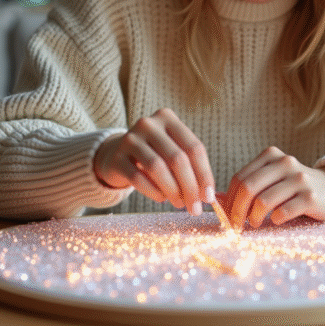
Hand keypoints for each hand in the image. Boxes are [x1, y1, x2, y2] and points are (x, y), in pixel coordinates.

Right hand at [93, 108, 214, 214]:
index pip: (194, 147)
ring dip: (173, 191)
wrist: (116, 155)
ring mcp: (130, 139)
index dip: (204, 174)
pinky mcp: (116, 157)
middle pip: (177, 158)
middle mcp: (148, 124)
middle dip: (190, 187)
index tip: (209, 197)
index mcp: (167, 118)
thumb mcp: (172, 151)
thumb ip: (190, 167)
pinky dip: (154, 192)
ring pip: (158, 168)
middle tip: (195, 208)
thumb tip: (207, 196)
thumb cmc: (153, 155)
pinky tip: (161, 199)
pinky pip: (138, 178)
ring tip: (179, 204)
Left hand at [224, 146, 324, 228]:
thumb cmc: (294, 188)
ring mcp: (299, 178)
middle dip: (237, 210)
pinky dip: (275, 220)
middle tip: (237, 225)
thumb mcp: (271, 181)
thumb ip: (246, 187)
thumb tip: (214, 199)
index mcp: (271, 155)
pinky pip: (284, 211)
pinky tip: (277, 221)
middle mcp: (285, 162)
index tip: (228, 216)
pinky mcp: (311, 196)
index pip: (240, 178)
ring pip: (264, 201)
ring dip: (254, 218)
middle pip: (248, 188)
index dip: (229, 200)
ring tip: (255, 223)